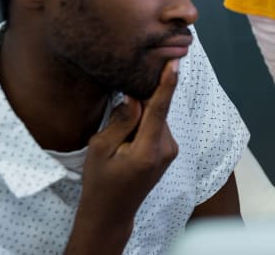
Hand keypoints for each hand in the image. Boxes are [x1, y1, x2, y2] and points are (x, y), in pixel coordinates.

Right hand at [65, 60, 180, 252]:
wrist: (112, 212)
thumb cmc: (100, 181)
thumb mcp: (100, 149)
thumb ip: (120, 121)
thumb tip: (135, 97)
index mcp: (148, 150)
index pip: (160, 109)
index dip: (167, 83)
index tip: (174, 62)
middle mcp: (167, 149)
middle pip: (157, 110)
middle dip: (140, 102)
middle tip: (119, 106)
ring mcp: (172, 151)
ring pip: (157, 118)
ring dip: (141, 116)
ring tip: (120, 136)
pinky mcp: (170, 151)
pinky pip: (158, 126)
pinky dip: (145, 124)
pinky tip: (128, 139)